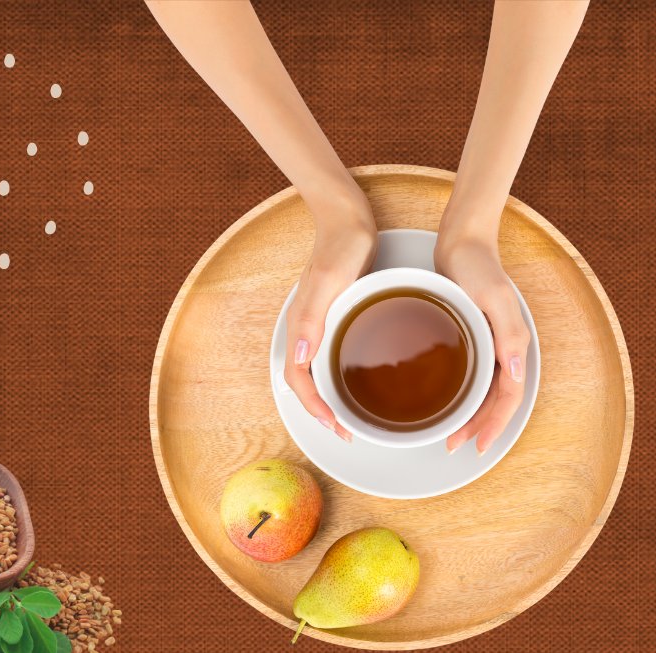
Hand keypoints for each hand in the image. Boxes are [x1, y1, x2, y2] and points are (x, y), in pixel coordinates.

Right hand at [285, 201, 377, 439]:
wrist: (346, 217)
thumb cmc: (341, 245)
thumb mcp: (330, 282)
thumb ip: (313, 318)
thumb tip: (300, 358)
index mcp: (302, 326)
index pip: (299, 379)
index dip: (314, 406)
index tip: (334, 425)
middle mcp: (306, 330)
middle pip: (305, 383)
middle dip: (321, 412)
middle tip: (345, 432)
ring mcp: (318, 325)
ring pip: (316, 373)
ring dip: (328, 398)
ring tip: (349, 417)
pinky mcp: (332, 318)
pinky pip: (329, 358)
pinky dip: (338, 378)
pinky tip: (357, 382)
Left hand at [434, 228, 529, 454]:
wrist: (461, 241)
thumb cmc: (476, 266)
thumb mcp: (493, 298)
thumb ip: (507, 333)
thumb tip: (517, 373)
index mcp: (512, 345)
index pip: (509, 397)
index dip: (494, 424)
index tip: (478, 445)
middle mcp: (503, 350)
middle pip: (494, 401)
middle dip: (477, 427)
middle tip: (452, 445)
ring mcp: (488, 346)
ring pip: (482, 393)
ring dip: (468, 415)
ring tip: (446, 432)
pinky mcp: (472, 340)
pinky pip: (471, 377)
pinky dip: (460, 395)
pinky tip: (443, 402)